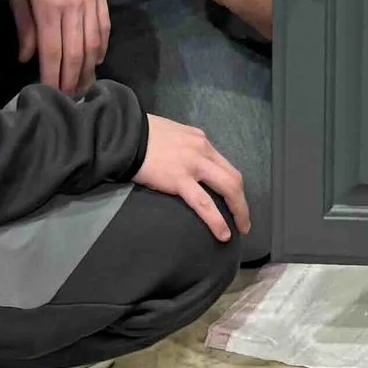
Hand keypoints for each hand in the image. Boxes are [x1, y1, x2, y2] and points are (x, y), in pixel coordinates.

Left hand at [9, 0, 109, 93]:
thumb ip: (24, 27)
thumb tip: (27, 58)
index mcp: (49, 6)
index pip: (53, 52)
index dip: (53, 77)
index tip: (50, 95)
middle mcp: (74, 5)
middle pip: (76, 53)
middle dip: (72, 80)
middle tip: (69, 100)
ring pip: (94, 43)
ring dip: (89, 69)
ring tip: (83, 87)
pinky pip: (105, 27)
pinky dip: (101, 47)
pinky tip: (96, 61)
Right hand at [134, 114, 249, 244]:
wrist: (124, 134)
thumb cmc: (143, 134)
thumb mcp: (173, 134)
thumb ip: (185, 147)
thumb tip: (187, 162)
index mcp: (200, 140)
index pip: (225, 165)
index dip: (233, 186)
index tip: (234, 201)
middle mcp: (203, 150)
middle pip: (233, 178)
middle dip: (242, 202)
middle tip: (243, 220)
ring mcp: (193, 165)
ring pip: (228, 188)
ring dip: (238, 211)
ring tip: (241, 229)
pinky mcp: (179, 179)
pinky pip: (204, 203)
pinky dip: (217, 220)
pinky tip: (223, 233)